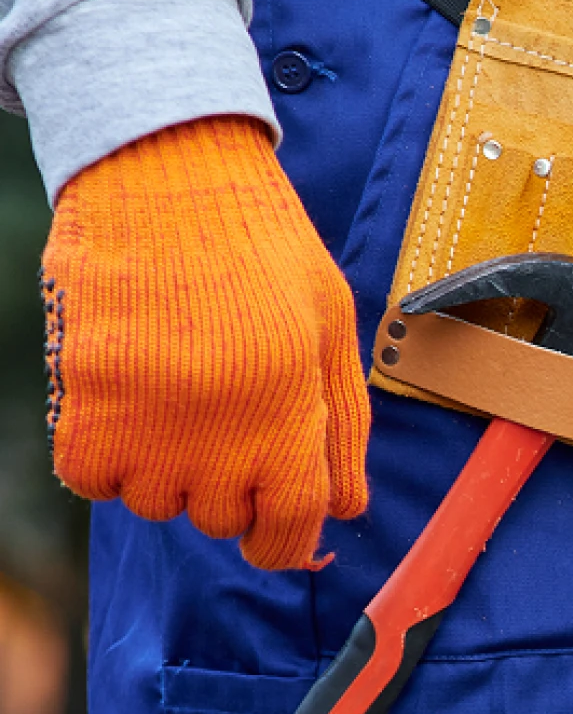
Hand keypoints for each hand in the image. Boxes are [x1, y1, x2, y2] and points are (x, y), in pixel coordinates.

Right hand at [45, 115, 367, 571]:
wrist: (167, 172)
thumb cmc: (263, 248)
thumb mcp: (332, 330)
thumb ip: (340, 426)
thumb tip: (348, 509)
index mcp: (288, 412)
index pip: (286, 529)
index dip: (282, 541)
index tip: (275, 530)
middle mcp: (215, 427)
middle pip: (218, 519)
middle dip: (227, 492)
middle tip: (225, 428)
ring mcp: (143, 415)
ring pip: (152, 502)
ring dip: (164, 473)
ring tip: (177, 406)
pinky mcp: (82, 392)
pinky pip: (88, 475)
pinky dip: (105, 460)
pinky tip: (128, 412)